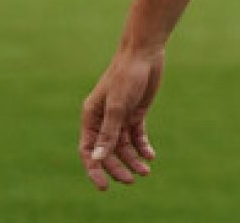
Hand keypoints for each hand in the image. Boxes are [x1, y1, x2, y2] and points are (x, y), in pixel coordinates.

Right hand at [79, 48, 164, 190]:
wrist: (144, 53)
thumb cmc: (126, 75)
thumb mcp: (117, 106)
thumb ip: (108, 132)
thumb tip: (97, 158)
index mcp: (91, 116)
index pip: (89, 150)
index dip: (95, 169)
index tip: (104, 186)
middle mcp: (103, 119)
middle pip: (108, 151)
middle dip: (118, 167)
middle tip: (132, 179)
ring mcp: (120, 116)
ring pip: (124, 146)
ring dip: (133, 159)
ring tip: (146, 171)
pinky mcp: (135, 113)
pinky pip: (136, 136)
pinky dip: (142, 146)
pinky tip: (150, 155)